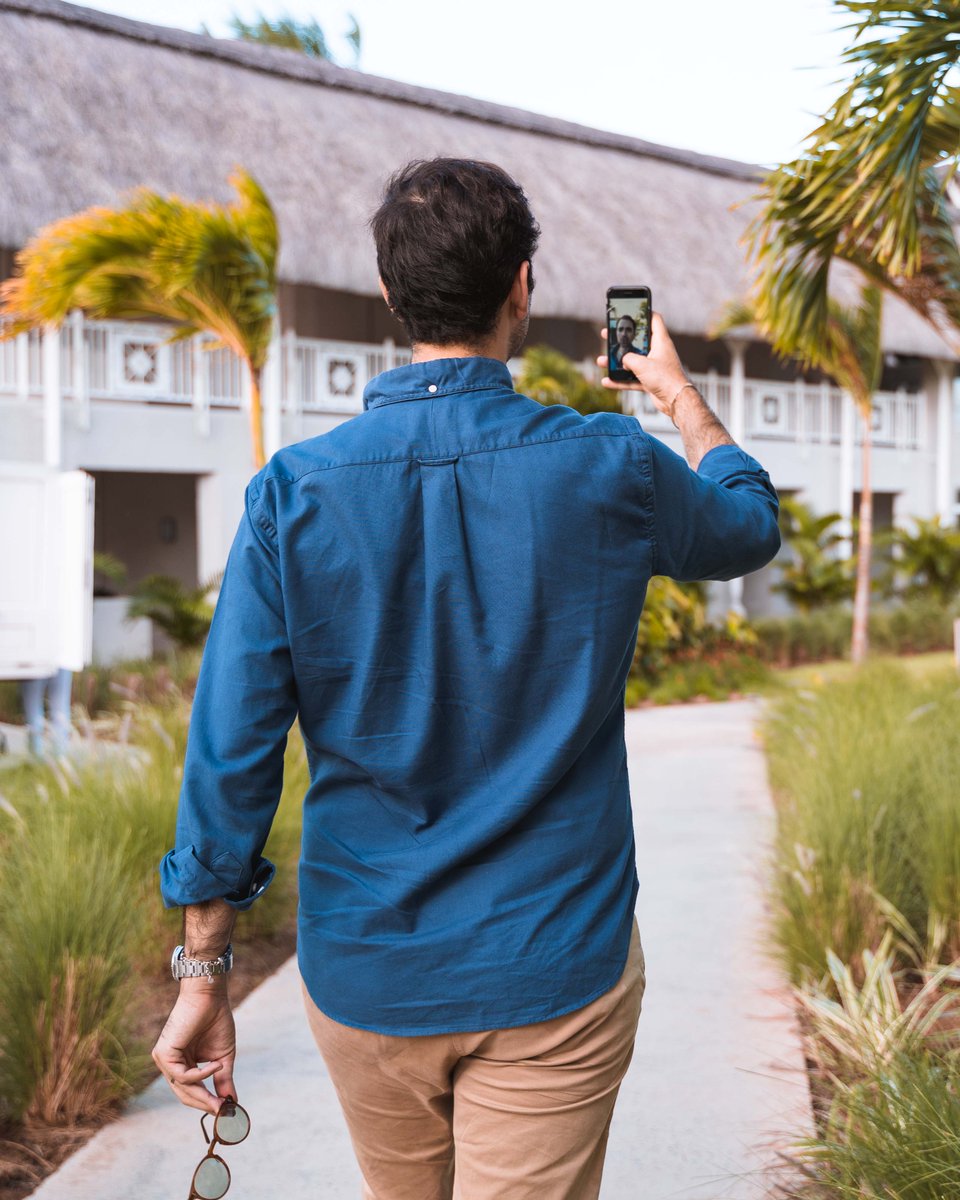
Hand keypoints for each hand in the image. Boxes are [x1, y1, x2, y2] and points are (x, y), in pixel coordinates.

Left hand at [152, 982, 236, 1114]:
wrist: (209, 996)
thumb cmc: (216, 1021)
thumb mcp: (222, 1056)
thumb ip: (223, 1079)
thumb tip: (231, 1102)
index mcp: (182, 1063)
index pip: (191, 1090)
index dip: (207, 1102)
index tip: (225, 1110)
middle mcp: (170, 1063)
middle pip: (184, 1094)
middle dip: (204, 1104)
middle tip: (222, 1110)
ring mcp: (164, 1059)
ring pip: (182, 1088)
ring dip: (203, 1095)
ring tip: (221, 1098)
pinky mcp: (163, 1054)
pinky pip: (181, 1075)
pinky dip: (200, 1075)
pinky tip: (215, 1065)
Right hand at [597, 311, 690, 418]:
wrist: (676, 401)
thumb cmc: (665, 379)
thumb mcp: (642, 364)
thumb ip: (628, 358)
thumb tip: (622, 360)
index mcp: (660, 341)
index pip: (654, 320)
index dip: (644, 312)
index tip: (633, 310)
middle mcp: (657, 352)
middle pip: (637, 341)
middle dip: (621, 339)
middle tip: (608, 334)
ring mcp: (653, 367)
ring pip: (632, 361)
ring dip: (617, 362)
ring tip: (602, 360)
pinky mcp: (650, 380)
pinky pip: (632, 378)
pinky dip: (620, 380)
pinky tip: (607, 381)